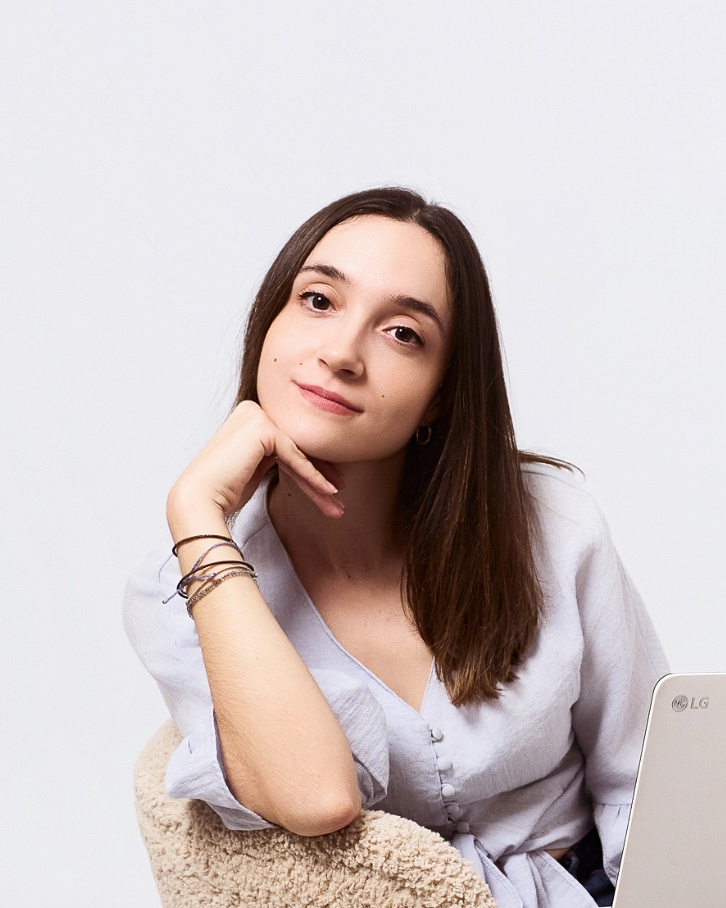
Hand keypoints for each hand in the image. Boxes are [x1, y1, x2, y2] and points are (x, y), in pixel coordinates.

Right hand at [167, 400, 343, 528]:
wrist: (200, 500)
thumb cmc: (222, 490)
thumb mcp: (254, 467)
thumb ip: (274, 456)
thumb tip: (304, 460)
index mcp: (248, 416)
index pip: (287, 443)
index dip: (311, 468)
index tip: (329, 489)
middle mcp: (252, 410)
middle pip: (294, 448)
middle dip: (319, 475)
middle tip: (338, 498)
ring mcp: (256, 416)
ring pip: (297, 453)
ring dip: (319, 482)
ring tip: (337, 506)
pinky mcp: (262, 428)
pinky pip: (294, 456)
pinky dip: (312, 476)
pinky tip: (329, 492)